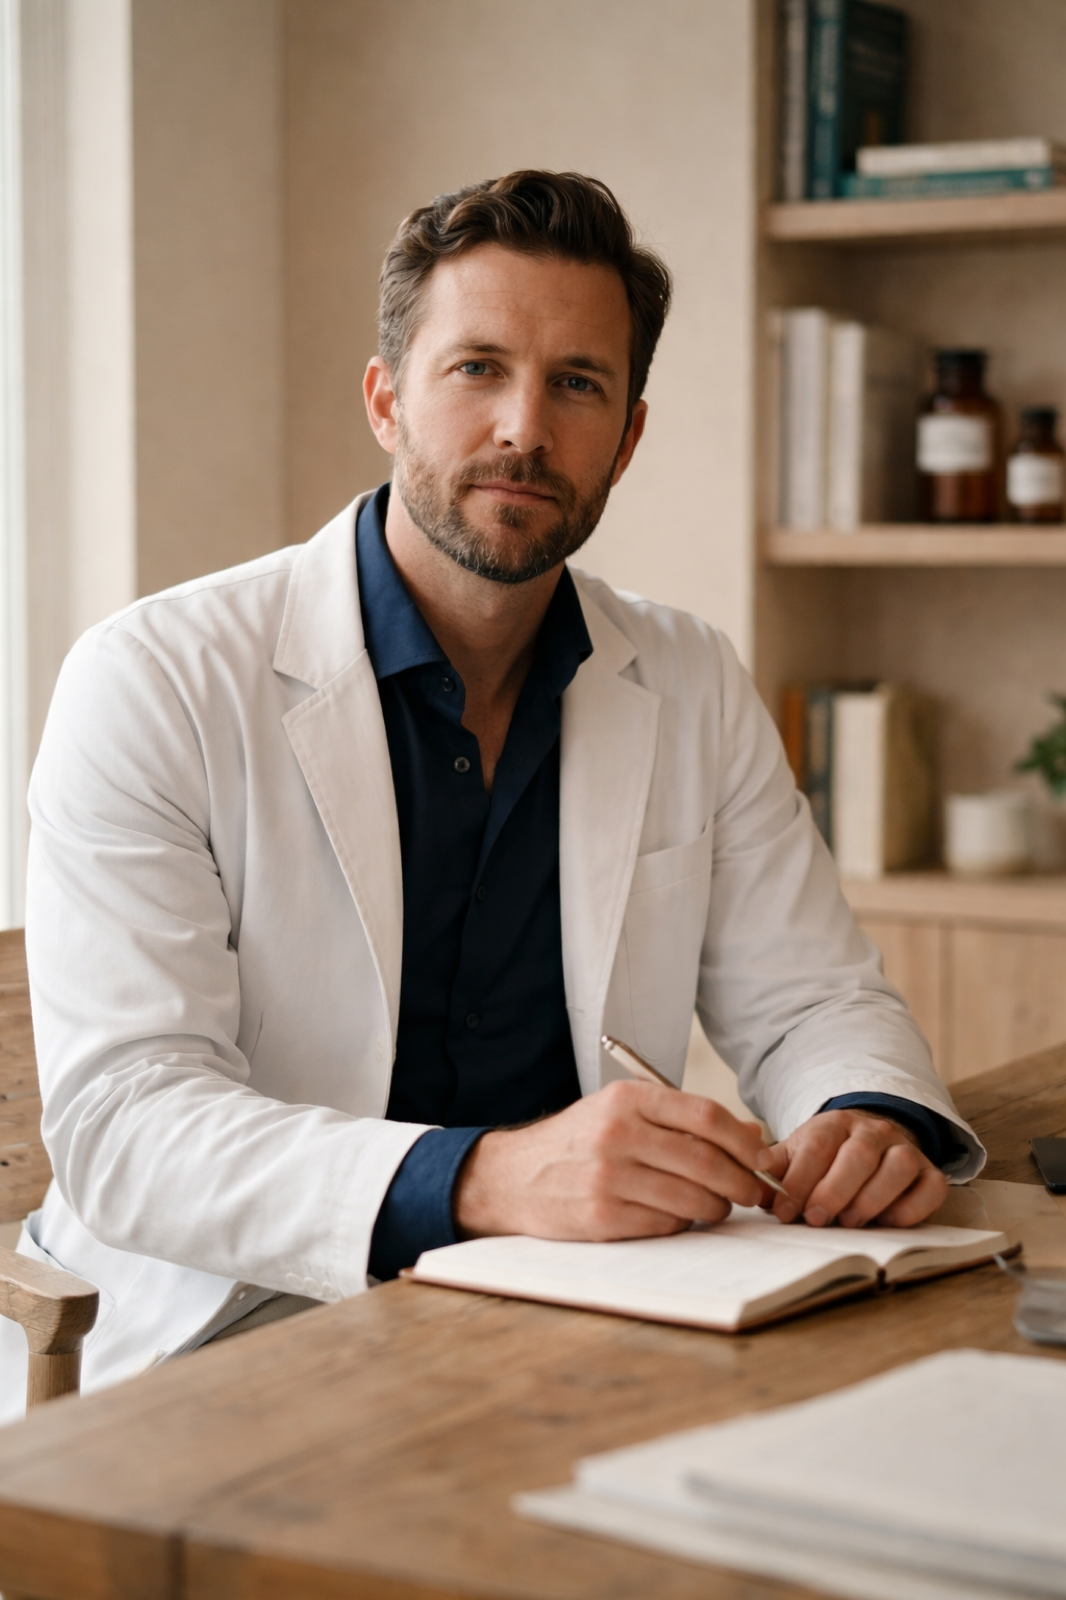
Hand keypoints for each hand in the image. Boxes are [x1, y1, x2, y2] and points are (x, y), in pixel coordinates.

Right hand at [454, 1080, 777, 1240]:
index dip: (743, 1141)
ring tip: (717, 1206)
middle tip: (754, 1192)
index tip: (762, 1158)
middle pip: (705, 1160)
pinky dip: (682, 1224)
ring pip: (690, 1198)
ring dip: (716, 1207)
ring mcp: (608, 1177)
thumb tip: (750, 1135)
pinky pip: (665, 1225)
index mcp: (627, 1099)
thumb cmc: (579, 1142)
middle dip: (741, 1181)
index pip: (705, 1115)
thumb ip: (681, 1119)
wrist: (512, 1177)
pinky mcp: (601, 1217)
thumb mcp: (621, 1112)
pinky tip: (677, 1217)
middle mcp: (617, 1133)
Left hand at [761, 1109, 947, 1228]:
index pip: (817, 1147)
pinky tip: (889, 1222)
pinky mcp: (930, 1172)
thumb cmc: (826, 1158)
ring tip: (850, 1221)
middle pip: (858, 1156)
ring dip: (872, 1198)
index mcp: (834, 1124)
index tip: (784, 1211)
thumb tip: (751, 1190)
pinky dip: (913, 1208)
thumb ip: (774, 1172)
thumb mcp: (796, 1156)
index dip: (799, 1181)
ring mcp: (905, 1149)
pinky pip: (932, 1187)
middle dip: (834, 1191)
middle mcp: (873, 1131)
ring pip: (898, 1166)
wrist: (869, 1141)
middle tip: (815, 1219)